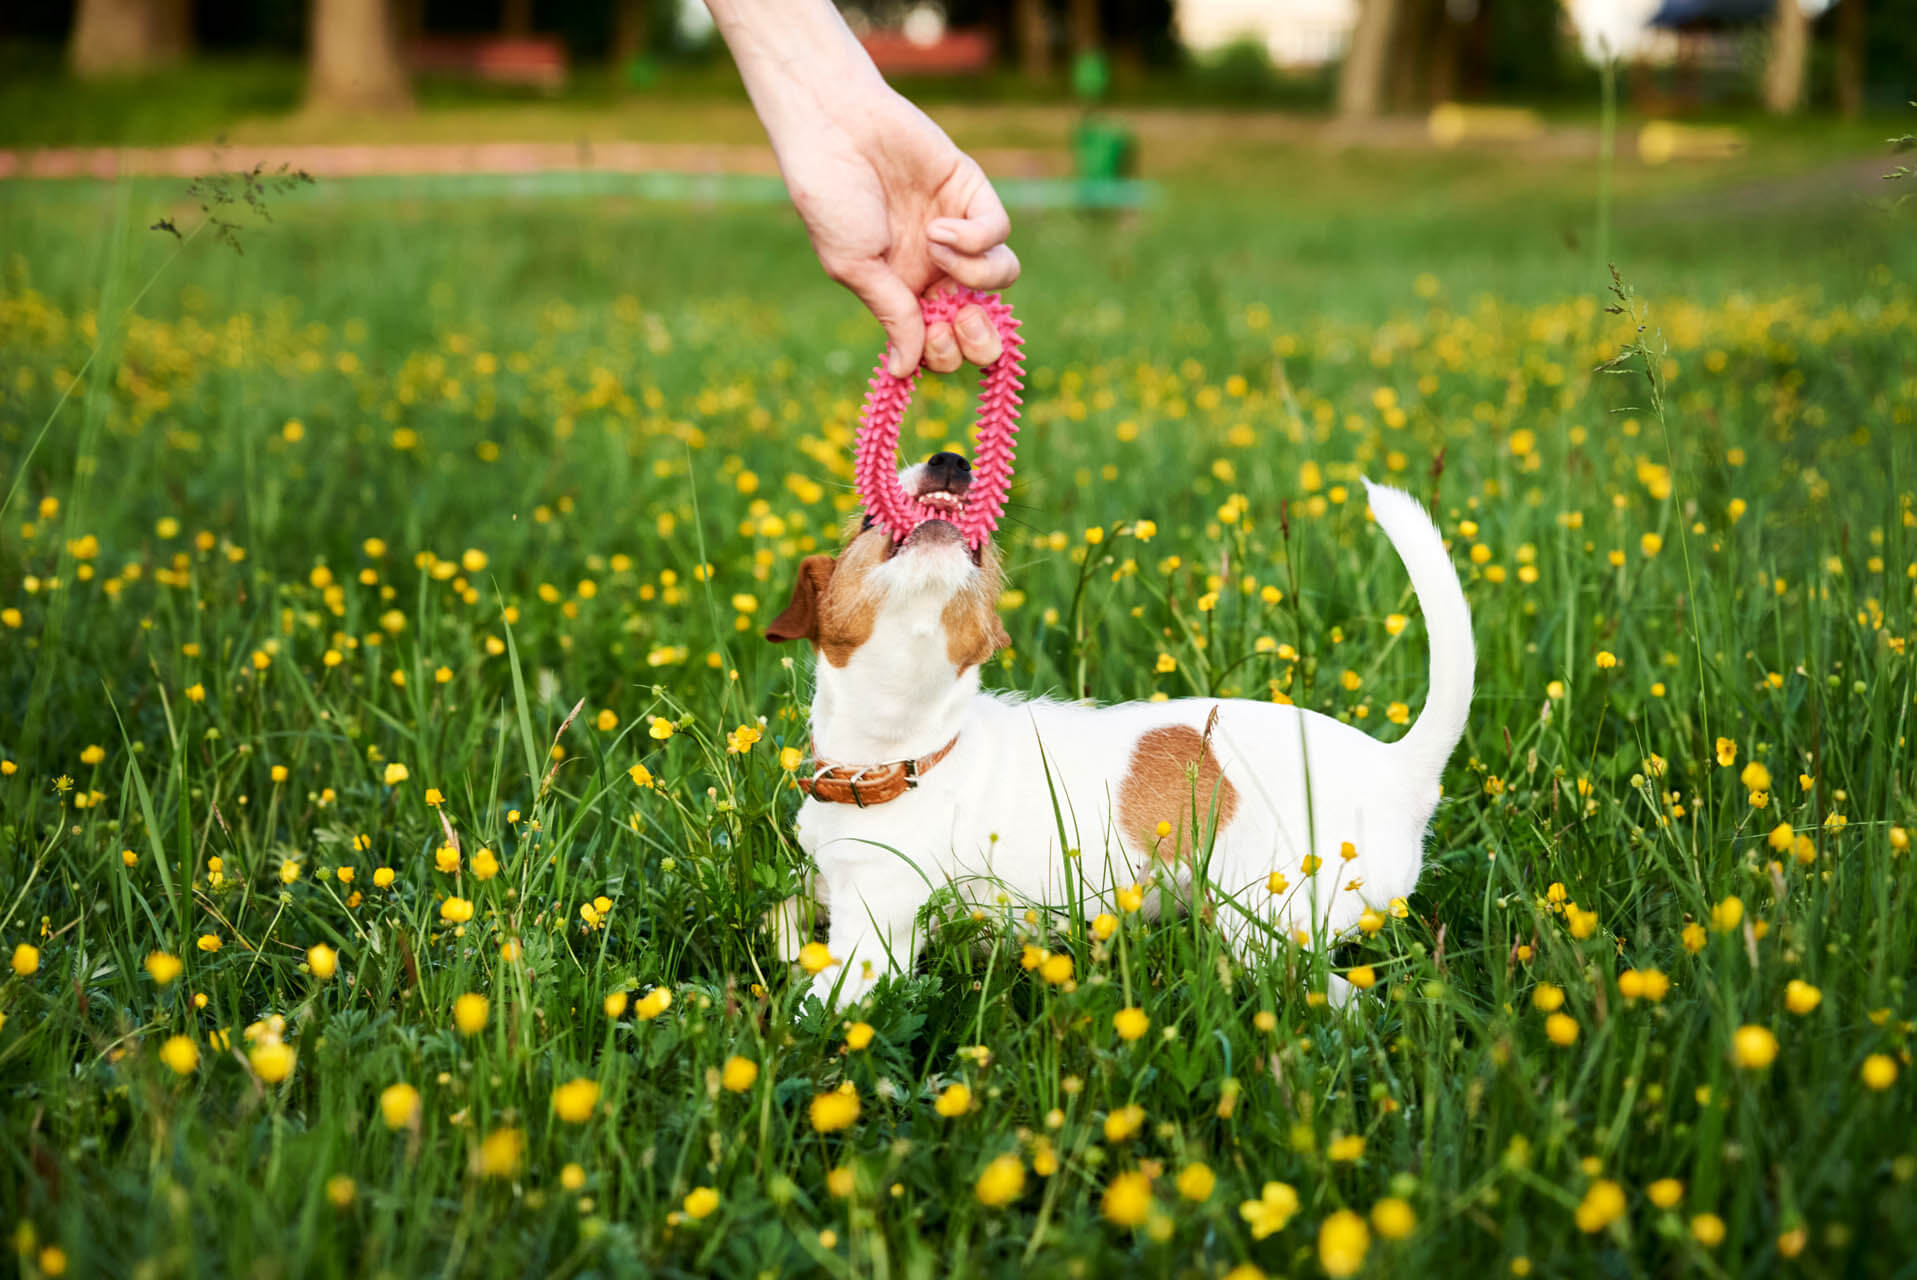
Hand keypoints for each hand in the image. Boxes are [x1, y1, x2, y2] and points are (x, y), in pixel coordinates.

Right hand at [771, 87, 1019, 376]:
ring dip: (976, 277)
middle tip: (960, 322)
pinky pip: (999, 233)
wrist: (834, 127)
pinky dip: (976, 238)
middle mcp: (935, 269)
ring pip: (1001, 277)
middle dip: (980, 338)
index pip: (941, 344)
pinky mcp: (973, 194)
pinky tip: (939, 225)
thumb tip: (906, 373)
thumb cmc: (831, 198)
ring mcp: (959, 231)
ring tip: (936, 246)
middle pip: (982, 323)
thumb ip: (892, 315)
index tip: (931, 339)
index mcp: (903, 294)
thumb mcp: (855, 266)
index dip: (945, 353)